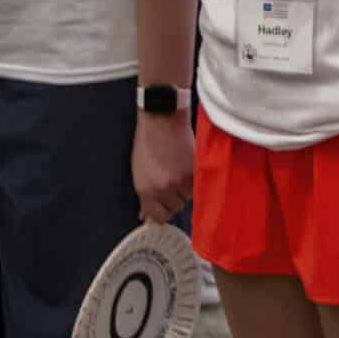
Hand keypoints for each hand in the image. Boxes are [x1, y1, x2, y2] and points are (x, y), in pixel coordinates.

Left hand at [132, 110, 194, 225]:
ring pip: (189, 196)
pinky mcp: (195, 171)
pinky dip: (195, 178)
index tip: (165, 204)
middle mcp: (163, 189)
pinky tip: (188, 166)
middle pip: (176, 207)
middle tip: (173, 180)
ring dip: (187, 187)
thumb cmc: (148, 143)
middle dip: (175, 197)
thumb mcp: (140, 173)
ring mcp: (180, 181)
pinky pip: (198, 185)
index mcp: (146, 190)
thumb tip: (145, 216)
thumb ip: (146, 196)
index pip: (159, 217)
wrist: (161, 120)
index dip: (163, 210)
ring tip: (180, 169)